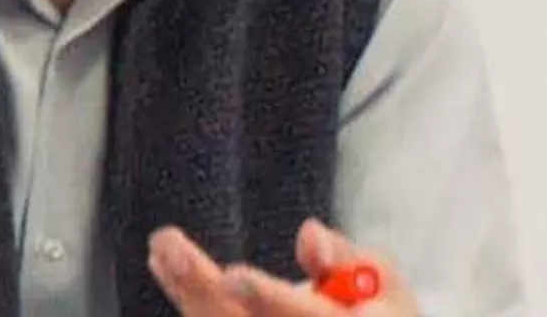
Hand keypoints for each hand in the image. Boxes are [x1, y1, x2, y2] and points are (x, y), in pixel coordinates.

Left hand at [147, 218, 418, 316]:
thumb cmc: (377, 314)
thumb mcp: (384, 282)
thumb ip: (346, 256)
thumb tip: (307, 237)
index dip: (268, 299)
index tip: (233, 274)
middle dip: (200, 290)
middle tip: (167, 244)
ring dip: (188, 294)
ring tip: (162, 251)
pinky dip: (194, 304)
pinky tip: (168, 268)